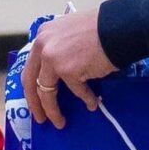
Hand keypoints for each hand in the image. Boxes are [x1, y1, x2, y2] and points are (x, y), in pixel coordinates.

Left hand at [23, 8, 114, 128]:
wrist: (118, 27)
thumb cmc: (99, 28)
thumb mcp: (69, 32)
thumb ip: (59, 47)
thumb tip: (58, 72)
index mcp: (42, 36)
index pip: (30, 66)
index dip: (31, 85)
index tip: (34, 98)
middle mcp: (42, 46)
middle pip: (31, 82)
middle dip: (35, 103)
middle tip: (40, 117)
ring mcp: (53, 59)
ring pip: (46, 93)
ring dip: (53, 111)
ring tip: (59, 122)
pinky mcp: (68, 71)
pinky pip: (76, 91)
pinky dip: (86, 99)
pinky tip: (92, 103)